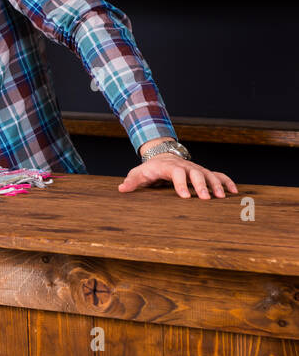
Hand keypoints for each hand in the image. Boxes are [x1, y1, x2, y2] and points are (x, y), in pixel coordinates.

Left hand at [118, 155, 237, 198]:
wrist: (163, 156)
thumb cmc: (151, 168)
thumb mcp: (139, 173)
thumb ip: (132, 180)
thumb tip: (122, 189)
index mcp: (169, 167)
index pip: (176, 173)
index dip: (181, 184)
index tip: (185, 196)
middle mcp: (185, 166)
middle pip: (195, 173)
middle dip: (201, 185)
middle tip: (206, 199)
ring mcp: (196, 168)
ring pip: (209, 174)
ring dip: (216, 185)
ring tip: (221, 197)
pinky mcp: (204, 172)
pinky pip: (218, 175)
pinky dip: (227, 181)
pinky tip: (234, 192)